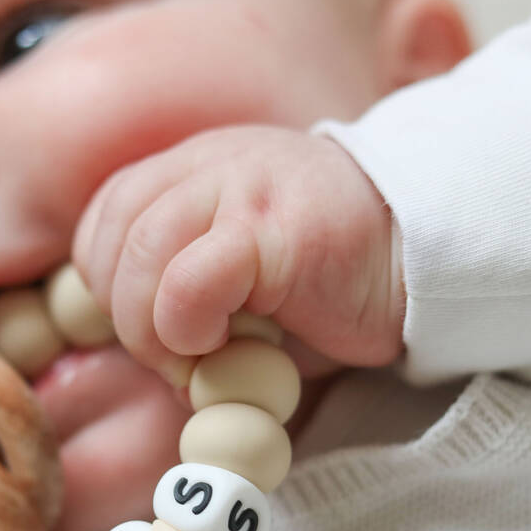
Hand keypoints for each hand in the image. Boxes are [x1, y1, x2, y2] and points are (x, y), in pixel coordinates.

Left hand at [73, 125, 403, 386]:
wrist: (424, 261)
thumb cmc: (331, 285)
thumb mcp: (241, 281)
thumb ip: (183, 299)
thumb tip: (151, 359)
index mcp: (195, 171)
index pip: (106, 217)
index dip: (107, 284)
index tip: (147, 331)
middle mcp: (211, 166)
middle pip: (114, 235)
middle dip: (125, 318)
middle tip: (173, 363)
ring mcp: (241, 187)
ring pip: (142, 253)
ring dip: (153, 330)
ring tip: (200, 362)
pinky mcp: (271, 229)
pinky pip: (191, 282)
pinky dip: (189, 329)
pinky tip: (228, 347)